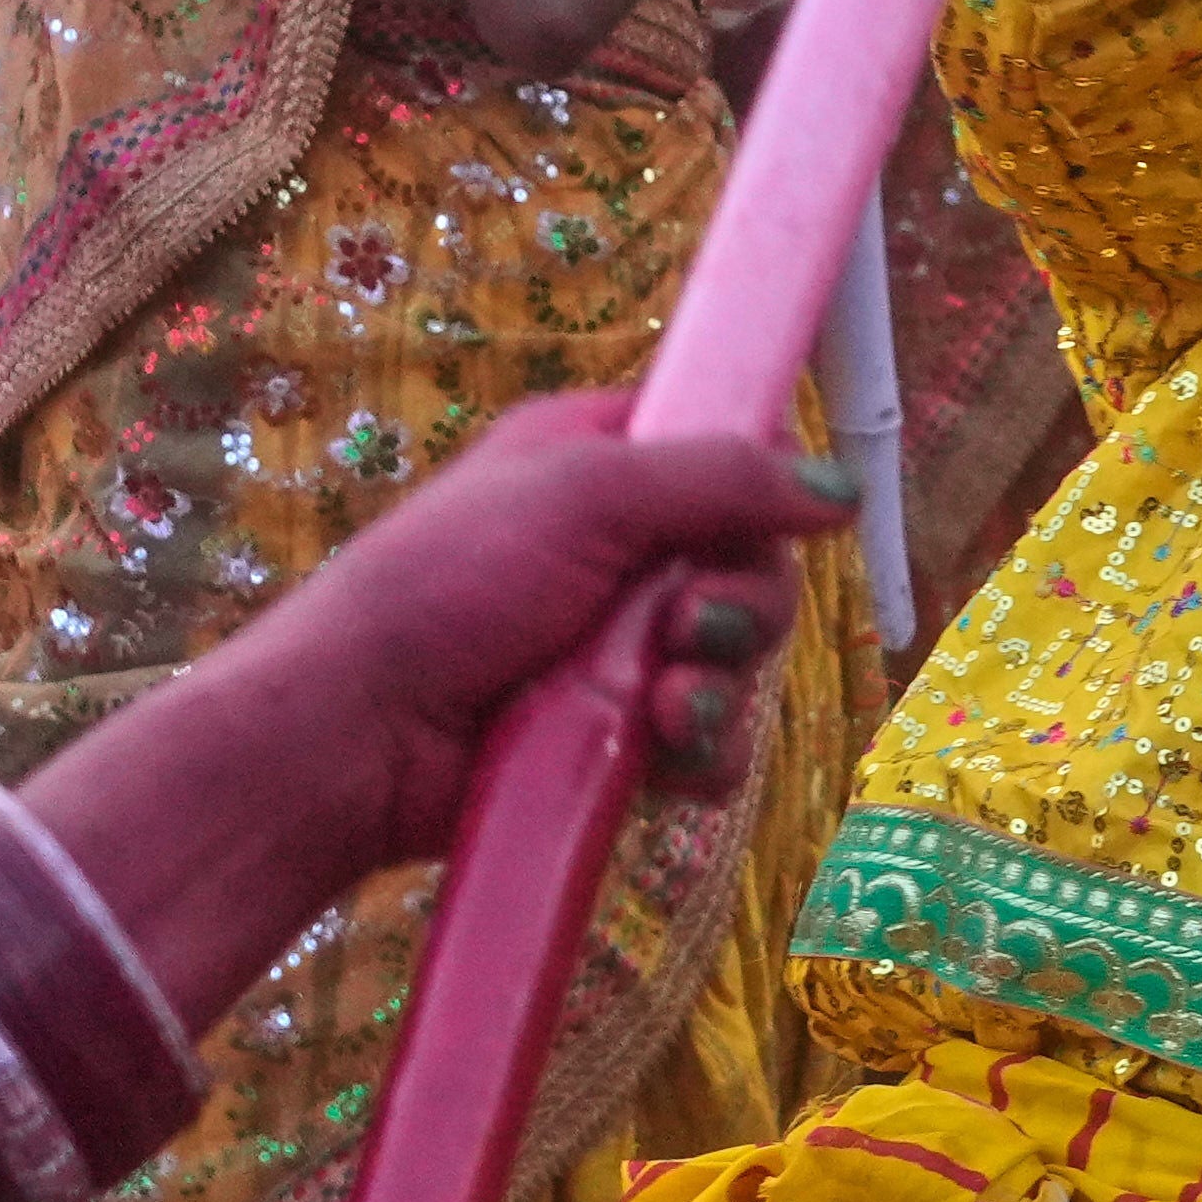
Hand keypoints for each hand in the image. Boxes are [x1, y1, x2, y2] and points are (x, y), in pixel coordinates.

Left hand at [172, 389, 846, 867]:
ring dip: (718, 684)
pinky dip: (700, 752)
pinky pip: (710, 742)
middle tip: (687, 627)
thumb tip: (841, 488)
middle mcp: (618, 550)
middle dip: (741, 604)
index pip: (725, 446)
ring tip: (659, 706)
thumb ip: (717, 479)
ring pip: (740, 659)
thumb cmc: (444, 585)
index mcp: (599, 462)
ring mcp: (619, 649)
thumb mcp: (582, 495)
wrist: (360, 734)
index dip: (761, 480)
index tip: (772, 511)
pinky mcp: (618, 738)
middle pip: (753, 562)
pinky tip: (658, 755)